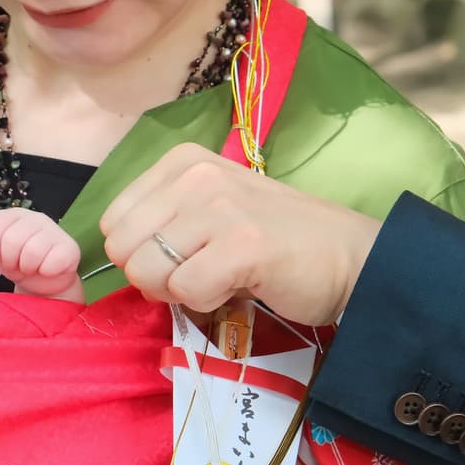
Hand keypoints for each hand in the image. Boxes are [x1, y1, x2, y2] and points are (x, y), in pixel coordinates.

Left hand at [0, 208, 83, 302]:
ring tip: (30, 268)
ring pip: (31, 251)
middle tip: (16, 265)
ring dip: (26, 267)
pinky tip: (46, 271)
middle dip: (9, 260)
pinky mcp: (70, 248)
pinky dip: (44, 271)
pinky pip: (51, 262)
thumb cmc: (18, 263)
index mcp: (14, 215)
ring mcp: (55, 231)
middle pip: (11, 239)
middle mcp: (36, 218)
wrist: (44, 282)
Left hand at [99, 143, 380, 324]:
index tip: (184, 255)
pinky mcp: (242, 243)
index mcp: (182, 162)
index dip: (140, 253)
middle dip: (154, 276)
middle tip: (201, 273)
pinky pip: (186, 290)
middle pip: (123, 248)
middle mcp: (196, 175)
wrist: (351, 257)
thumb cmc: (277, 242)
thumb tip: (121, 262)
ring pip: (148, 271)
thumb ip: (162, 226)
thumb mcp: (209, 214)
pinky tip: (241, 285)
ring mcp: (219, 206)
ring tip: (223, 277)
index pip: (114, 221)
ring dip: (180, 291)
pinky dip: (208, 302)